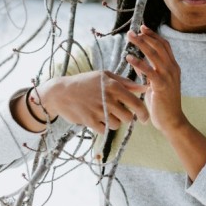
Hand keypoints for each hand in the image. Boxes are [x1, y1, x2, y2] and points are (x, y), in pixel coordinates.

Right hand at [31, 70, 148, 134]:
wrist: (60, 92)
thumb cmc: (85, 82)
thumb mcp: (105, 76)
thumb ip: (126, 83)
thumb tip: (145, 87)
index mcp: (114, 86)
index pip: (136, 104)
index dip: (144, 113)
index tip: (145, 119)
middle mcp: (108, 99)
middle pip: (128, 117)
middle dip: (126, 117)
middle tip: (119, 113)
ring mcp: (98, 110)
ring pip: (117, 124)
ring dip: (114, 121)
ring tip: (105, 113)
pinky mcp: (89, 121)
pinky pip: (104, 129)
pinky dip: (102, 126)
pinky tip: (97, 118)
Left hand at [125, 25, 185, 132]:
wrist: (172, 121)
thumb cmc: (163, 104)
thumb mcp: (155, 85)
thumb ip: (148, 73)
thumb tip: (138, 63)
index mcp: (173, 67)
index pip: (165, 46)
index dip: (154, 36)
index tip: (143, 28)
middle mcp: (173, 69)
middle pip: (159, 46)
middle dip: (145, 36)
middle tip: (133, 30)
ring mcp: (168, 76)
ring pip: (154, 54)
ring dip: (141, 44)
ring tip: (130, 37)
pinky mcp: (162, 85)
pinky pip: (149, 71)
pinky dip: (138, 63)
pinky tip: (129, 58)